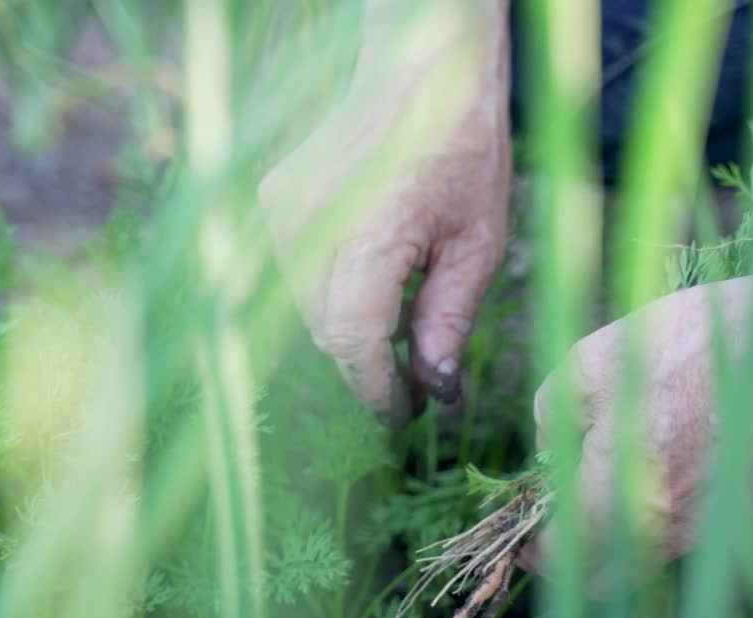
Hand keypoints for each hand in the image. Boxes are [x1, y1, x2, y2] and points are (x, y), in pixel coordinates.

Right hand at [258, 4, 510, 424]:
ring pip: (308, 310)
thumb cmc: (462, 146)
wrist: (420, 68)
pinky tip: (373, 281)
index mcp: (371, 227)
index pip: (353, 339)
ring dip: (349, 332)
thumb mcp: (479, 240)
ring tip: (400, 325)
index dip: (377, 389)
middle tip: (415, 381)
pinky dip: (332, 296)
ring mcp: (283, 209)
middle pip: (327, 333)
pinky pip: (296, 278)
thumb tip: (433, 386)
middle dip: (368, 367)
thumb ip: (448, 318)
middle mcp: (312, 220)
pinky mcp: (273, 202)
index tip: (405, 414)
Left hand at [519, 262, 752, 574]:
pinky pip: (680, 532)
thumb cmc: (685, 347)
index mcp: (618, 504)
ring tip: (605, 472)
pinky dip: (656, 514)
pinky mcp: (738, 514)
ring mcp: (707, 530)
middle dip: (571, 551)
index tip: (520, 523)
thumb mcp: (586, 364)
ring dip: (614, 533)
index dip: (530, 545)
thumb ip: (551, 420)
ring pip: (641, 557)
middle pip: (600, 577)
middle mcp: (663, 534)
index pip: (557, 561)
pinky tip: (656, 460)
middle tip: (559, 506)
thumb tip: (548, 453)